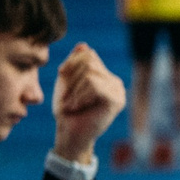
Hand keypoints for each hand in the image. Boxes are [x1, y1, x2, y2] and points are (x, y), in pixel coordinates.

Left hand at [50, 44, 125, 161]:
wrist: (70, 134)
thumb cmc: (67, 110)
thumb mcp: (66, 82)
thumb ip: (74, 64)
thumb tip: (84, 45)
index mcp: (105, 76)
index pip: (89, 55)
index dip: (70, 63)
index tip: (61, 77)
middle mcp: (114, 81)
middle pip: (89, 62)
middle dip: (71, 77)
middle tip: (66, 97)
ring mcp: (118, 91)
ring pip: (90, 74)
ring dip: (73, 90)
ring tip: (71, 104)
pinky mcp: (116, 101)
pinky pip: (95, 86)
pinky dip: (79, 97)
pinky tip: (77, 107)